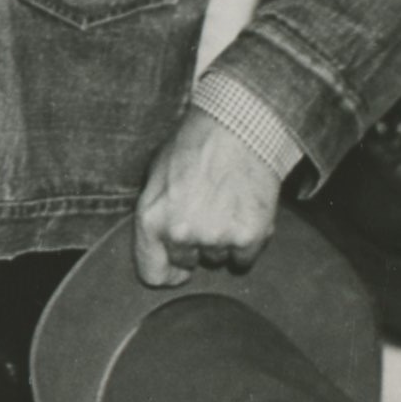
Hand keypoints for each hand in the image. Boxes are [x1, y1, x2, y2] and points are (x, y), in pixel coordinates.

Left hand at [132, 110, 283, 288]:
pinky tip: (243, 211)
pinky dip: (247, 241)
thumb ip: (155, 214)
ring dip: (222, 240)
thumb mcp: (156, 176)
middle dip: (195, 246)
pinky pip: (245, 257)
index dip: (166, 272)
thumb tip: (160, 245)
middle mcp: (181, 234)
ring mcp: (216, 237)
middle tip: (207, 213)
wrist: (238, 127)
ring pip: (218, 257)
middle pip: (188, 263)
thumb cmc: (195, 145)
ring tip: (225, 204)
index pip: (152, 274)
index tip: (177, 269)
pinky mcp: (249, 236)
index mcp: (151, 219)